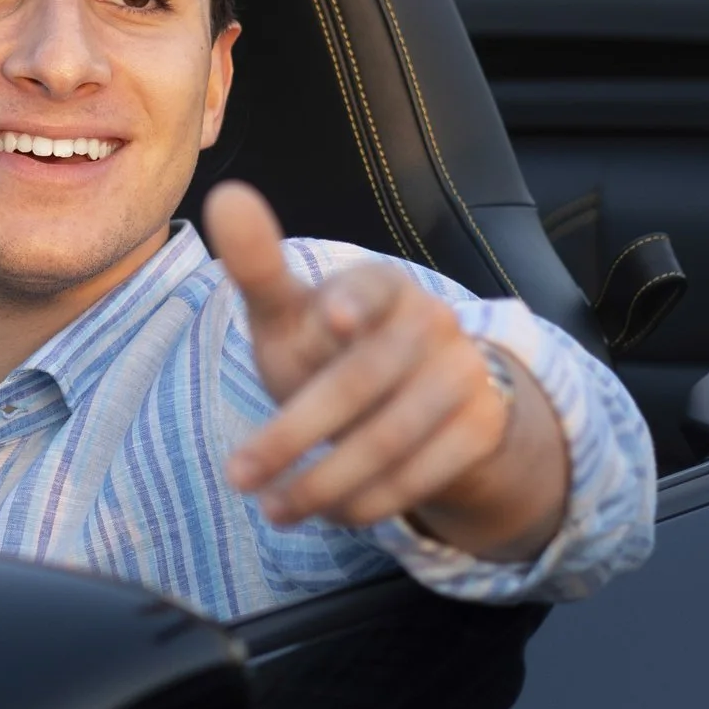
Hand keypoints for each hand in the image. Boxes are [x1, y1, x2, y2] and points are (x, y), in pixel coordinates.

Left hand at [202, 182, 568, 562]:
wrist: (417, 398)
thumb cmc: (328, 347)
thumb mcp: (289, 312)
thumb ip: (257, 265)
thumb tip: (224, 195)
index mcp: (380, 283)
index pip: (367, 288)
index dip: (353, 303)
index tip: (331, 318)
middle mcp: (432, 321)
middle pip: (359, 384)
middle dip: (293, 435)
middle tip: (238, 477)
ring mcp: (465, 373)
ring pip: (389, 439)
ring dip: (324, 484)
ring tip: (273, 509)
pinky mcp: (484, 426)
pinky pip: (422, 475)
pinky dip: (368, 502)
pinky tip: (328, 513)